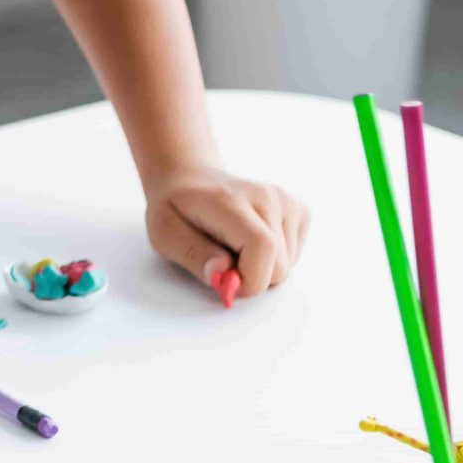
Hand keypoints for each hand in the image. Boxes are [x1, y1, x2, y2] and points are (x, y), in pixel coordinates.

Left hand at [146, 169, 310, 297]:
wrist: (190, 179)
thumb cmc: (176, 209)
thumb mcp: (164, 234)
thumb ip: (192, 254)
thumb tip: (222, 274)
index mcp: (229, 200)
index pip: (263, 247)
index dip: (250, 279)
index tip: (226, 283)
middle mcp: (265, 196)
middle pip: (279, 265)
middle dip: (251, 278)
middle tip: (221, 260)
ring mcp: (285, 200)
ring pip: (288, 265)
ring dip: (261, 268)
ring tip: (233, 245)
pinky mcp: (298, 209)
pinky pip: (295, 255)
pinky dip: (274, 259)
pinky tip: (250, 240)